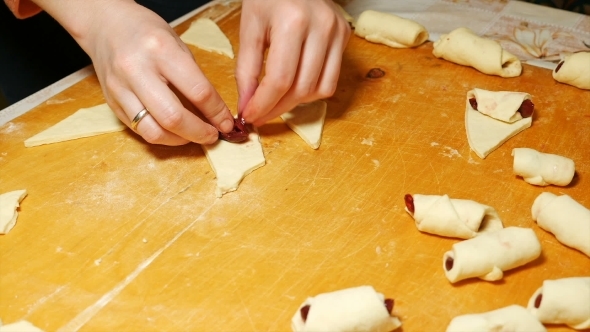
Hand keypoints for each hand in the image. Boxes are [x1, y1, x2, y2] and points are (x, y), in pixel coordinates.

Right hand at [34, 0, 234, 144]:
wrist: (105, 25)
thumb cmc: (146, 32)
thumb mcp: (177, 44)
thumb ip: (194, 78)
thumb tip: (215, 112)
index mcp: (161, 50)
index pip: (198, 91)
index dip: (217, 113)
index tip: (227, 123)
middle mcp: (137, 70)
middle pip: (173, 117)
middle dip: (199, 133)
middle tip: (212, 136)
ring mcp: (120, 89)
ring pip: (153, 131)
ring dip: (180, 140)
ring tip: (193, 136)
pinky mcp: (111, 103)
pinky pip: (139, 130)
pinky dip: (161, 136)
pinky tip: (173, 131)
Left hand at [236, 0, 350, 126]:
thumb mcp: (249, 28)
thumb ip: (246, 70)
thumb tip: (246, 106)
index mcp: (293, 22)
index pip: (280, 79)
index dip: (263, 104)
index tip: (250, 117)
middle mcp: (321, 27)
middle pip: (301, 88)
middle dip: (278, 109)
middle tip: (260, 116)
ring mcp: (337, 32)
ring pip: (320, 89)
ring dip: (296, 103)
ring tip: (276, 101)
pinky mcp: (345, 36)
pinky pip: (331, 79)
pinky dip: (312, 91)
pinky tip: (295, 87)